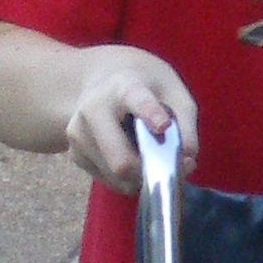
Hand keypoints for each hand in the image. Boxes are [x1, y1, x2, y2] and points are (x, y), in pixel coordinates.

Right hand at [62, 50, 200, 190]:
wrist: (104, 80)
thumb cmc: (146, 87)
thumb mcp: (173, 91)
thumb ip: (185, 123)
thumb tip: (187, 161)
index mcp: (122, 86)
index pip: (135, 99)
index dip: (150, 114)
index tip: (162, 126)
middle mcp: (92, 109)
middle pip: (120, 160)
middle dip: (150, 171)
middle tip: (171, 167)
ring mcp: (78, 134)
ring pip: (117, 177)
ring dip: (142, 175)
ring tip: (148, 154)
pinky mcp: (75, 155)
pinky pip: (111, 182)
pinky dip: (129, 179)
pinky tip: (131, 155)